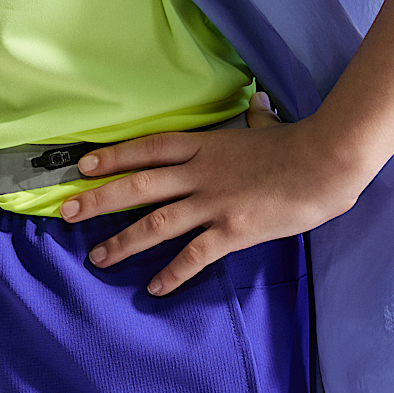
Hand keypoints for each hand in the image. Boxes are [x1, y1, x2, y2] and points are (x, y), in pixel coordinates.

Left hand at [57, 92, 366, 294]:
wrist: (326, 162)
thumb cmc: (300, 144)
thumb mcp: (269, 128)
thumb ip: (255, 121)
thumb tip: (255, 105)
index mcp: (206, 146)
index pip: (149, 148)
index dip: (114, 156)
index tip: (83, 164)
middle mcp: (200, 174)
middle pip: (138, 186)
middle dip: (99, 199)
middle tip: (67, 211)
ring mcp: (214, 203)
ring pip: (156, 223)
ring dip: (122, 241)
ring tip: (96, 256)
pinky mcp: (232, 230)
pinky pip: (194, 255)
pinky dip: (172, 273)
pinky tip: (153, 287)